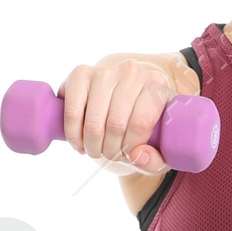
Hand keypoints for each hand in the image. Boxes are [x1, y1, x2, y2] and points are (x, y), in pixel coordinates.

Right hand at [58, 57, 175, 171]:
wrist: (122, 101)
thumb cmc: (143, 125)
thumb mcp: (158, 147)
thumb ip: (155, 160)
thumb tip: (136, 157)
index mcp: (157, 84)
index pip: (140, 124)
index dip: (131, 148)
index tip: (128, 155)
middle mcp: (132, 72)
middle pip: (115, 125)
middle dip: (111, 151)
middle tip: (111, 155)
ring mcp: (105, 71)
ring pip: (93, 123)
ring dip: (92, 146)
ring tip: (97, 150)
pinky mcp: (80, 74)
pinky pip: (73, 113)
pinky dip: (74, 136)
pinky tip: (80, 143)